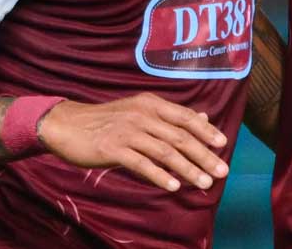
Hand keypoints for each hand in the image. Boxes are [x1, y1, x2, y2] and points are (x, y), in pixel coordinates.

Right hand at [37, 93, 229, 191]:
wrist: (67, 125)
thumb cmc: (107, 121)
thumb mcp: (140, 112)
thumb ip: (170, 116)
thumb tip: (204, 117)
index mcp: (151, 104)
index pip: (185, 117)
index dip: (206, 131)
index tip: (223, 144)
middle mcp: (142, 115)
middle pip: (180, 137)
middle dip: (204, 155)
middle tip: (222, 170)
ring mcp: (128, 131)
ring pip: (166, 152)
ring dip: (188, 169)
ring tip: (204, 183)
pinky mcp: (113, 148)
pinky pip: (142, 164)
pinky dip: (160, 176)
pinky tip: (173, 186)